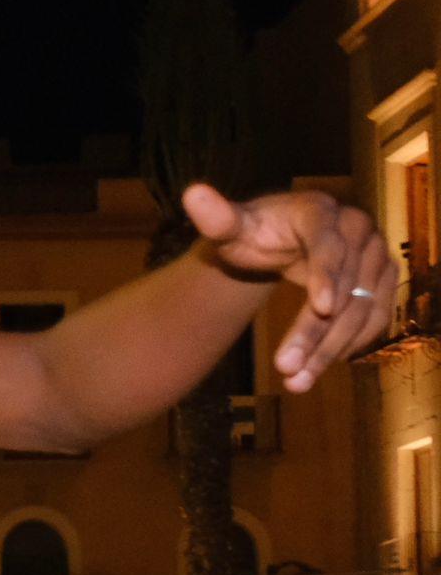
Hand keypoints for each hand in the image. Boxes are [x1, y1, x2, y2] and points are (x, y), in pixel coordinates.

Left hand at [183, 183, 393, 390]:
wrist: (278, 242)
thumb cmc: (253, 233)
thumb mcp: (231, 227)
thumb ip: (216, 218)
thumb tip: (193, 194)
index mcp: (319, 211)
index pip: (329, 244)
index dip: (327, 274)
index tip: (321, 307)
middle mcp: (356, 230)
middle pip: (345, 287)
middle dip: (316, 331)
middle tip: (286, 368)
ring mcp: (375, 257)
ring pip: (361, 309)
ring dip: (330, 349)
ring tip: (296, 381)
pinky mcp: (381, 283)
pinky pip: (372, 319)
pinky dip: (347, 347)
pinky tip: (317, 369)